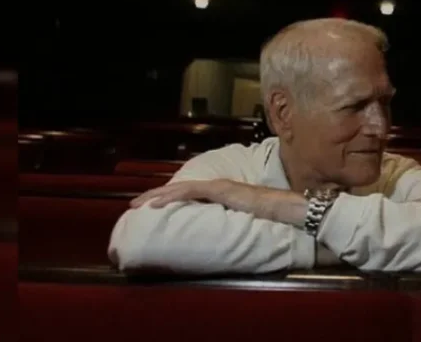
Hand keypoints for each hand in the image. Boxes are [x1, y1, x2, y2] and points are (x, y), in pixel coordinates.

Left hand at [131, 180, 304, 223]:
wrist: (287, 208)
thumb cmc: (271, 215)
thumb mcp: (243, 220)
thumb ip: (229, 222)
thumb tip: (216, 235)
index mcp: (222, 192)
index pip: (189, 192)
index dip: (169, 197)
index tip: (151, 206)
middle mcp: (217, 186)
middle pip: (179, 188)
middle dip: (155, 194)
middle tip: (133, 204)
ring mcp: (219, 186)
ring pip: (180, 188)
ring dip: (157, 195)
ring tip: (138, 203)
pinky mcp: (221, 190)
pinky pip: (191, 192)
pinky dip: (172, 196)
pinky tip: (157, 204)